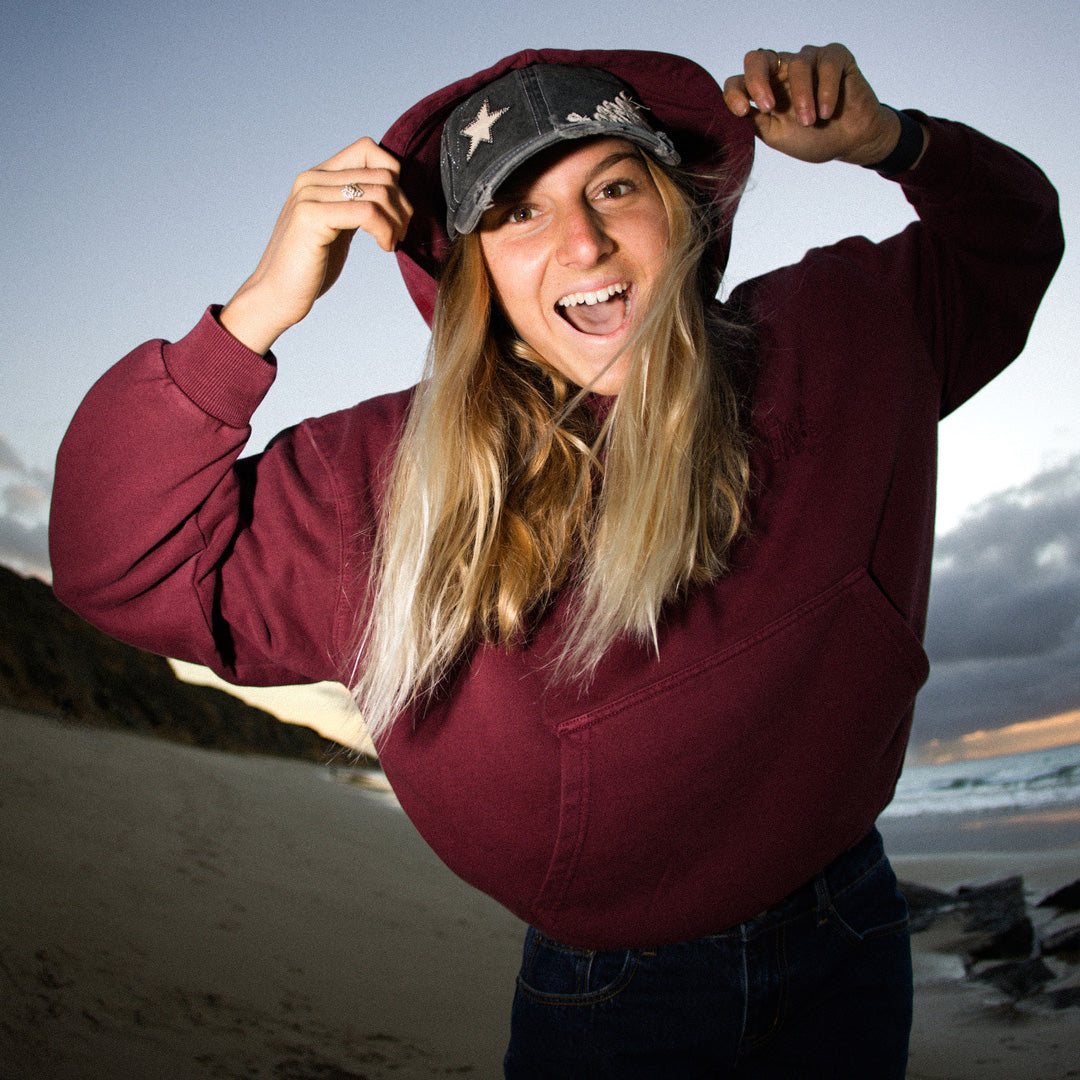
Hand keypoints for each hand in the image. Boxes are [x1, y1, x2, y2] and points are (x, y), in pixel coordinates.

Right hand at [221, 138, 412, 354]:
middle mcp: (312, 179)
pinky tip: (384, 247)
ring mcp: (310, 195)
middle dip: (402, 205)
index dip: (394, 176)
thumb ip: (355, 204)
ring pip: (379, 191)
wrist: (276, 295)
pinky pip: (367, 212)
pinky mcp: (312, 217)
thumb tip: (392, 194)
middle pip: (382, 173)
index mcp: (318, 176)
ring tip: (391, 243)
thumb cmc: (309, 267)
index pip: (368, 149)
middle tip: (399, 234)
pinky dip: (385, 230)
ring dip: (397, 221)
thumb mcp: (337, 227)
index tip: (396, 212)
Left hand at [723, 43, 909, 167]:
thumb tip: (735, 111)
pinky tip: (827, 111)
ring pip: (797, 65)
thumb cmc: (811, 138)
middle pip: (758, 57)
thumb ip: (756, 121)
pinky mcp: (836, 57)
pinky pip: (826, 64)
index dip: (735, 92)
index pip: (739, 81)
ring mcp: (808, 60)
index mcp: (764, 89)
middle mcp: (782, 70)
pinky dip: (826, 89)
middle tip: (768, 106)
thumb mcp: (777, 135)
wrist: (849, 142)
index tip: (741, 112)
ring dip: (802, 97)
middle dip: (758, 80)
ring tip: (811, 122)